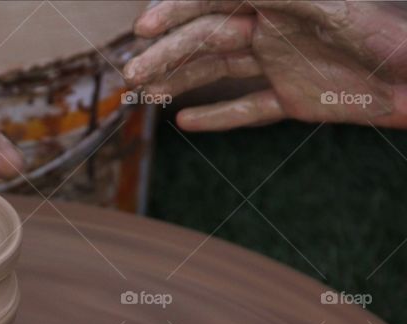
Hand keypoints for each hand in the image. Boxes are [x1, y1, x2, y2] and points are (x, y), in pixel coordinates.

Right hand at [124, 1, 406, 129]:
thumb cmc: (387, 33)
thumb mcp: (329, 7)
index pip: (215, 0)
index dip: (177, 11)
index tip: (145, 27)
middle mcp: (274, 27)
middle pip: (208, 39)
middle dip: (167, 55)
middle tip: (130, 75)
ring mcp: (282, 64)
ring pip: (219, 73)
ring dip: (179, 83)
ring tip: (142, 97)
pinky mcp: (294, 99)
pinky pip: (248, 109)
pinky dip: (218, 117)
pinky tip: (184, 123)